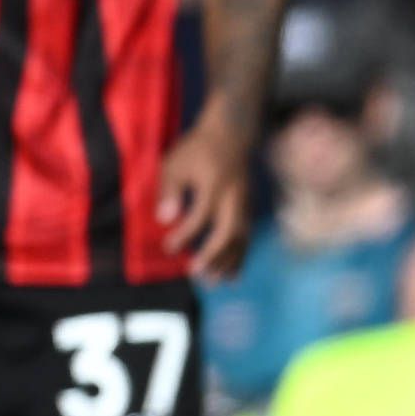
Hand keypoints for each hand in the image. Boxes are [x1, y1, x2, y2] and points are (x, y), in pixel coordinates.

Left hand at [156, 115, 252, 279]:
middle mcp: (234, 197)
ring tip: (213, 282)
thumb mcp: (175, 163)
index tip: (169, 248)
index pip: (201, 215)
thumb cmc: (197, 149)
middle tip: (195, 274)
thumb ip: (169, 191)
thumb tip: (164, 219)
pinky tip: (231, 276)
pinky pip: (247, 237)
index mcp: (215, 184)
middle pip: (228, 231)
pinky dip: (240, 257)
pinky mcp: (249, 208)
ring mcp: (245, 203)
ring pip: (241, 238)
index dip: (185, 234)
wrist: (232, 133)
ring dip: (227, 261)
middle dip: (212, 255)